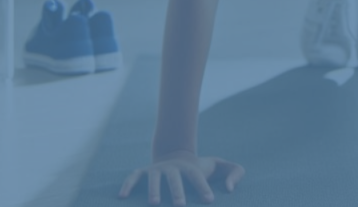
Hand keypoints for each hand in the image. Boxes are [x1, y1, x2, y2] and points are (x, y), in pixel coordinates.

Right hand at [118, 150, 244, 205]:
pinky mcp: (143, 172)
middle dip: (177, 192)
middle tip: (180, 206)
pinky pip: (133, 177)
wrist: (177, 156)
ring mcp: (157, 169)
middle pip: (175, 179)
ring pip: (154, 179)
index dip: (203, 188)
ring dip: (153, 190)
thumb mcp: (221, 166)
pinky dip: (127, 185)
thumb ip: (235, 172)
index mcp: (191, 167)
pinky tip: (122, 196)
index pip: (198, 178)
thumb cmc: (202, 168)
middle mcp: (173, 168)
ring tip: (154, 204)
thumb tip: (230, 189)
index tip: (209, 201)